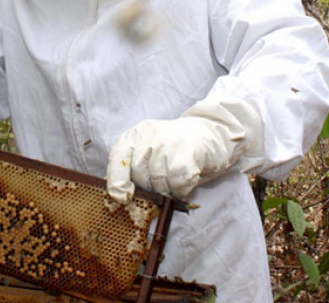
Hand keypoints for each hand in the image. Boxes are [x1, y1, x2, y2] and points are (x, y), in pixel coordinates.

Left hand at [105, 98, 262, 202]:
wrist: (211, 131)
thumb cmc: (176, 147)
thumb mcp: (149, 150)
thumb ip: (133, 167)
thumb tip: (119, 194)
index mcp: (136, 134)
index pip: (118, 159)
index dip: (117, 181)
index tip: (122, 197)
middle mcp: (149, 135)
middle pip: (139, 175)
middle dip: (150, 188)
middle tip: (164, 185)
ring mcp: (169, 142)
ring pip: (159, 182)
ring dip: (169, 190)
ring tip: (176, 181)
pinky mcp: (188, 150)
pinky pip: (179, 182)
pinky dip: (182, 190)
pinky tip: (186, 183)